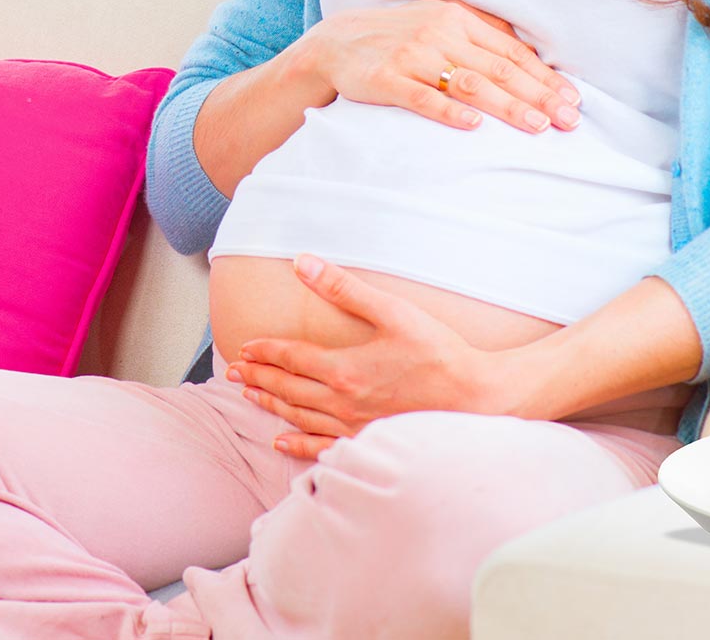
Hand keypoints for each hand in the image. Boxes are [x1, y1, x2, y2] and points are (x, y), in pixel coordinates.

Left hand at [226, 255, 507, 459]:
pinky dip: (296, 443)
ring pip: (299, 416)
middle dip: (260, 376)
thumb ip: (344, 288)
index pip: (292, 358)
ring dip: (271, 403)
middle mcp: (341, 402)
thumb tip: (304, 263)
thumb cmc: (437, 351)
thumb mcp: (392, 311)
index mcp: (344, 369)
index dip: (267, 351)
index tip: (246, 346)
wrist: (474, 397)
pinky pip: (321, 446)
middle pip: (288, 388)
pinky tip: (281, 440)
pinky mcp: (367, 442)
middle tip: (235, 370)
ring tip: (249, 394)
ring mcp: (352, 427)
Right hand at [304, 0, 582, 134]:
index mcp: (458, 19)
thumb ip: (481, 34)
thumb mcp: (441, 22)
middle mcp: (440, 33)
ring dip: (507, 106)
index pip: (511, 51)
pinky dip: (449, 112)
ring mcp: (413, 56)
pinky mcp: (387, 79)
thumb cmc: (400, 36)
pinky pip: (422, 98)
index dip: (544, 77)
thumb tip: (528, 54)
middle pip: (498, 68)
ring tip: (537, 125)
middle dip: (538, 95)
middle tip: (569, 120)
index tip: (573, 100)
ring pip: (469, 83)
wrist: (337, 42)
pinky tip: (473, 126)